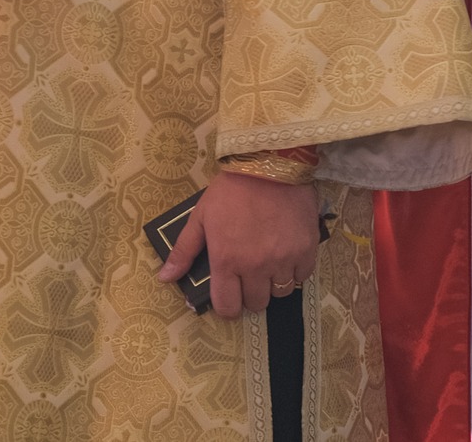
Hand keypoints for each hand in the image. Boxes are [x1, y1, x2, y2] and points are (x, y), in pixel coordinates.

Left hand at [156, 170, 319, 319]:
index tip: (230, 297)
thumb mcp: (201, 216)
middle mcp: (256, 267)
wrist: (269, 164)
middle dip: (251, 294)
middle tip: (249, 274)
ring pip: (281, 293)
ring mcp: (284, 260)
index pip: (228, 307)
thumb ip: (184, 251)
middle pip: (257, 304)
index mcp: (227, 260)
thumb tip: (165, 279)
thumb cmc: (231, 190)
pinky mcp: (307, 250)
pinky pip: (302, 276)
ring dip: (273, 283)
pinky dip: (295, 270)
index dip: (228, 307)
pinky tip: (286, 253)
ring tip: (268, 262)